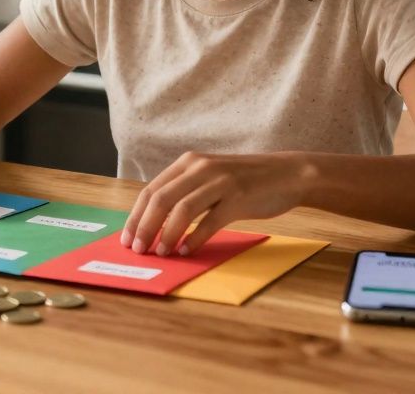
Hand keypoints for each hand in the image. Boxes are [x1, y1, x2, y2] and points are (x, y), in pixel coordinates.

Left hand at [120, 151, 307, 256]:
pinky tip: (187, 251)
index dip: (135, 216)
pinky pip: (210, 221)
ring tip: (161, 252)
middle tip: (138, 250)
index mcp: (188, 163)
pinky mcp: (239, 197)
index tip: (126, 239)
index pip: (150, 190)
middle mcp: (200, 168)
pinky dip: (195, 238)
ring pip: (182, 209)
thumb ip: (184, 192)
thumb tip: (154, 224)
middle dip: (144, 227)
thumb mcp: (209, 179)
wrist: (288, 174)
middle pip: (161, 199)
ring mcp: (220, 181)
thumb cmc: (245, 181)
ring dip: (167, 234)